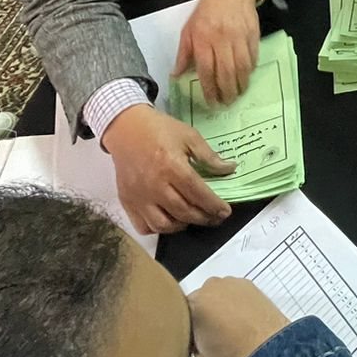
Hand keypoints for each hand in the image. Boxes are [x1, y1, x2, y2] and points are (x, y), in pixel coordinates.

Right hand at [100, 105, 235, 233]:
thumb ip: (209, 156)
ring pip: (164, 225)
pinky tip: (169, 219)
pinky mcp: (127, 201)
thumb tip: (230, 169)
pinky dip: (158, 229)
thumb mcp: (189, 136)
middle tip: (215, 217)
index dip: (213, 205)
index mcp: (172, 166)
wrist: (125, 128)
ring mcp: (139, 197)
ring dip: (182, 225)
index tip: (225, 211)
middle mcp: (155, 186)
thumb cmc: (160, 130)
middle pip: (183, 212)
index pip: (197, 193)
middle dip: (204, 218)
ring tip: (192, 217)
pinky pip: (144, 226)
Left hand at [176, 0, 260, 105]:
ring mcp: (240, 37)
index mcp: (203, 38)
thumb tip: (177, 74)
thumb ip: (184, 52)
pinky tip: (246, 78)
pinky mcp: (253, 35)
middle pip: (226, 73)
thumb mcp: (189, 27)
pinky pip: (253, 58)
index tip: (211, 102)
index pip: (207, 70)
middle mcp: (222, 39)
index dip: (209, 89)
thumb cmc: (208, 9)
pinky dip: (250, 71)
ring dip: (240, 85)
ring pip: (242, 68)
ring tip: (237, 95)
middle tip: (225, 103)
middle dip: (226, 92)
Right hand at [187, 278, 290, 356]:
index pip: (174, 316)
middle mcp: (209, 286)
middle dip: (199, 321)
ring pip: (214, 298)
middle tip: (209, 344)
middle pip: (195, 304)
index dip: (181, 333)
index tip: (190, 348)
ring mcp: (232, 282)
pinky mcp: (250, 285)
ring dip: (217, 311)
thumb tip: (180, 354)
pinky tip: (241, 324)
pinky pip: (232, 295)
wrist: (274, 355)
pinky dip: (234, 306)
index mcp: (192, 303)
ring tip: (228, 334)